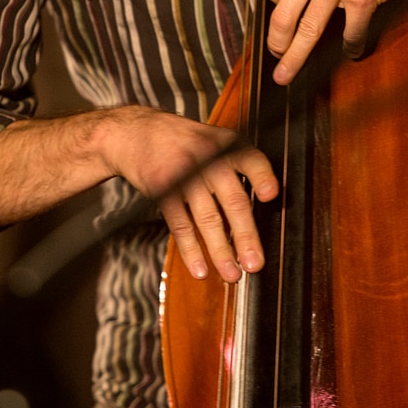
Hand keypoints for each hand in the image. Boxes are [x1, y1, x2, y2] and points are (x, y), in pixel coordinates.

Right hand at [101, 107, 278, 283]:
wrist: (136, 132)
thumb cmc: (185, 142)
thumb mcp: (214, 140)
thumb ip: (238, 166)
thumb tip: (265, 204)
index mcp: (227, 146)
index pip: (251, 160)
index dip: (262, 176)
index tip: (271, 196)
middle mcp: (209, 160)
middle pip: (233, 200)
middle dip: (245, 236)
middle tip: (255, 264)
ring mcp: (185, 176)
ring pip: (208, 219)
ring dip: (221, 251)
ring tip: (232, 274)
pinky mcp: (164, 192)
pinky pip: (180, 225)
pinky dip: (191, 250)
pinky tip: (200, 269)